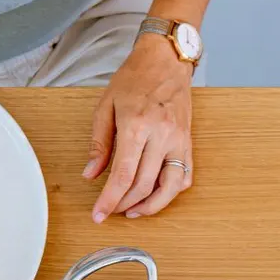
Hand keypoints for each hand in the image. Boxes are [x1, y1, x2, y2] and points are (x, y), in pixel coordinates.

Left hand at [85, 36, 193, 221]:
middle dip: (125, 204)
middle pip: (144, 185)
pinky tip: (156, 196)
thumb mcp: (106, 105)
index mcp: (136, 125)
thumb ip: (98, 143)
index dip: (110, 199)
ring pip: (168, 189)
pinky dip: (170, 193)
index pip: (122, 174)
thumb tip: (90, 174)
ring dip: (151, 206)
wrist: (166, 63)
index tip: (99, 215)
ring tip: (134, 211)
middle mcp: (161, 136)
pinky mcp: (188, 145)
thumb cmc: (134, 80)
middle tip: (112, 211)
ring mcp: (178, 142)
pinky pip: (184, 178)